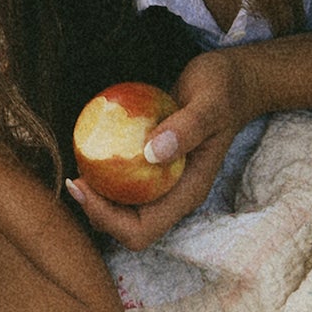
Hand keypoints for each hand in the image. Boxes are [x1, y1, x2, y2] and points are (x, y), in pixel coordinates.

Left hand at [65, 48, 253, 252]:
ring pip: (122, 208)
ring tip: (79, 164)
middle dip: (95, 210)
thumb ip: (187, 127)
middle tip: (75, 176)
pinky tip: (91, 148)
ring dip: (96, 194)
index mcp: (189, 191)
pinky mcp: (155, 166)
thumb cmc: (226, 89)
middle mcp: (175, 194)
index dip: (107, 219)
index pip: (142, 230)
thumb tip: (153, 153)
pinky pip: (124, 182)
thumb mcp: (210, 102)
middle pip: (126, 226)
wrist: (236, 80)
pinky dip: (104, 173)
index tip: (84, 185)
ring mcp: (165, 182)